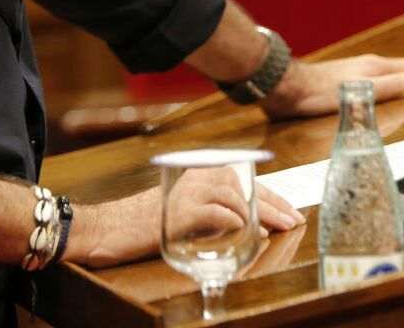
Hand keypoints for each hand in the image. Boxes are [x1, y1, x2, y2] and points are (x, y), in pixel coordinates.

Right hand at [70, 170, 302, 268]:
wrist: (109, 228)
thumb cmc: (145, 223)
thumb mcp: (183, 210)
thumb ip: (211, 209)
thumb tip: (249, 222)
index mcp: (197, 173)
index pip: (243, 180)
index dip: (270, 196)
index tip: (290, 212)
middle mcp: (194, 177)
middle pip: (243, 184)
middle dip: (273, 203)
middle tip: (293, 221)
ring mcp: (186, 193)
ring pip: (234, 195)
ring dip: (260, 213)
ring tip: (276, 229)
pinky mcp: (180, 213)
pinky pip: (216, 212)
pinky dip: (235, 221)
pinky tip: (248, 229)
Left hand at [261, 55, 403, 119]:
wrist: (286, 88)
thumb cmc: (319, 93)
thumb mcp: (361, 92)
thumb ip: (392, 87)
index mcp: (375, 68)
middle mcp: (368, 66)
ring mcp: (358, 71)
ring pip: (394, 72)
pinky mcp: (347, 80)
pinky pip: (381, 78)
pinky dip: (395, 80)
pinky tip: (390, 86)